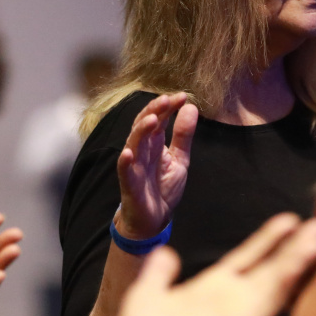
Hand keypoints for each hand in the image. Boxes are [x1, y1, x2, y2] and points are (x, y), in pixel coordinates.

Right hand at [114, 93, 197, 239]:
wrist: (154, 219)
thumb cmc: (163, 187)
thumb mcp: (180, 159)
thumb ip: (183, 135)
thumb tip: (191, 108)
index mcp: (154, 143)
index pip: (159, 119)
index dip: (168, 107)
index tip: (183, 96)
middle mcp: (142, 150)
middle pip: (144, 125)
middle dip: (154, 111)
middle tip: (167, 100)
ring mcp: (134, 166)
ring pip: (133, 143)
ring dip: (141, 130)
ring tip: (153, 119)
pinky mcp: (129, 183)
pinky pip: (124, 171)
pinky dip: (125, 161)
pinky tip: (129, 152)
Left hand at [117, 213, 315, 315]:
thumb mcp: (148, 293)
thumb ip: (160, 273)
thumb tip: (165, 252)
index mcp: (215, 286)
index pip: (249, 257)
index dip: (269, 240)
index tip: (291, 220)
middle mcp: (234, 297)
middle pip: (273, 268)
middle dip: (297, 248)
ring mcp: (241, 312)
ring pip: (278, 281)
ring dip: (300, 260)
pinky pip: (270, 302)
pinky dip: (288, 281)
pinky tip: (302, 263)